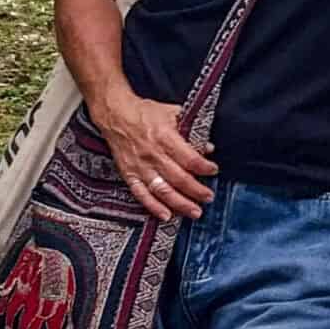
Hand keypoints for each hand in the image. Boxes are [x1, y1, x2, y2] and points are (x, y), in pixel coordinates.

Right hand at [94, 95, 215, 222]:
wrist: (116, 114)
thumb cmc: (145, 113)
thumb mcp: (172, 113)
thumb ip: (191, 130)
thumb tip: (208, 147)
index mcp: (165, 137)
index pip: (189, 158)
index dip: (203, 167)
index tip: (213, 170)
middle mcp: (153, 154)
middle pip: (179, 178)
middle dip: (196, 190)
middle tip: (208, 197)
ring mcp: (140, 166)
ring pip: (162, 190)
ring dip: (180, 203)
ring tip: (194, 212)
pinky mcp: (129, 174)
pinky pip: (141, 194)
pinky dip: (153, 207)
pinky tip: (166, 215)